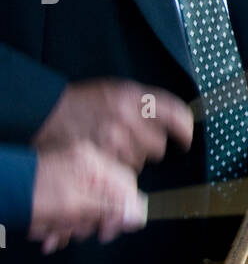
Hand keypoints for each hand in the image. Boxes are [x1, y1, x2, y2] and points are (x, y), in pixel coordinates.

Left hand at [30, 142, 147, 253]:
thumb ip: (109, 209)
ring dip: (72, 225)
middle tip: (75, 232)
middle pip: (108, 198)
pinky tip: (46, 231)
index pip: (126, 188)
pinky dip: (61, 220)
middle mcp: (86, 163)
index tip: (108, 232)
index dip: (123, 213)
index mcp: (93, 163)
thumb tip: (139, 215)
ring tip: (51, 232)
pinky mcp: (60, 180)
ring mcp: (72, 170)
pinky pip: (71, 204)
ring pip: (88, 205)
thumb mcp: (74, 206)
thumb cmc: (31, 195)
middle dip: (90, 221)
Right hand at [35, 80, 193, 172]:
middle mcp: (126, 117)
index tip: (185, 139)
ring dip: (132, 158)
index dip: (185, 130)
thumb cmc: (83, 103)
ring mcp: (114, 140)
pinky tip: (105, 156)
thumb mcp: (116, 90)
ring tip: (112, 146)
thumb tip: (174, 122)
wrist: (45, 112)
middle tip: (132, 140)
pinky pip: (124, 172)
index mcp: (132, 96)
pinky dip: (118, 168)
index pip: (176, 114)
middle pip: (159, 145)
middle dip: (150, 146)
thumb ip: (145, 104)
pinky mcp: (103, 159)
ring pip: (142, 162)